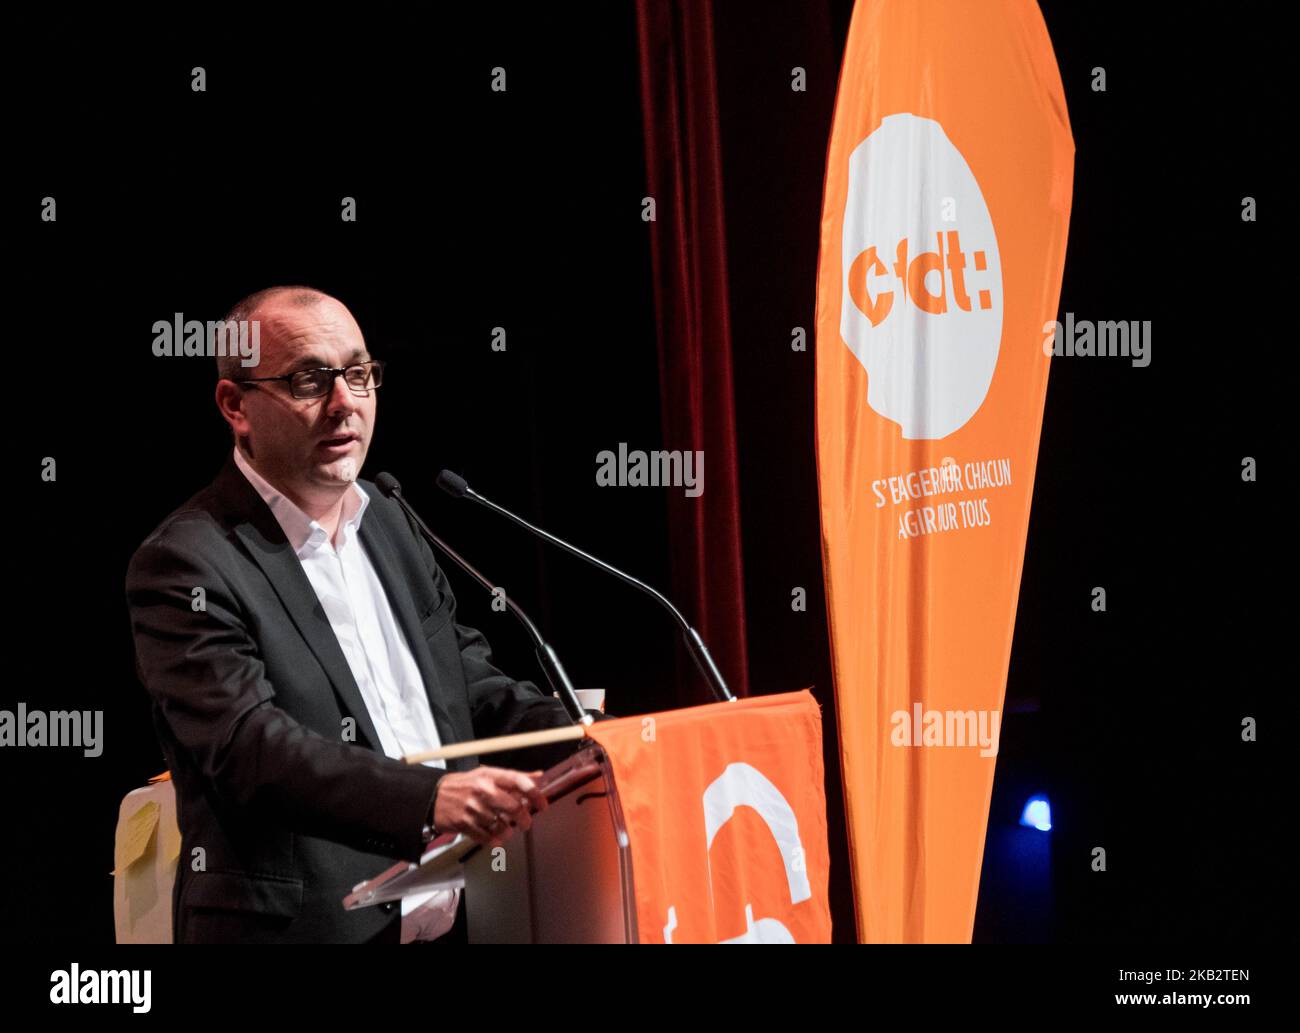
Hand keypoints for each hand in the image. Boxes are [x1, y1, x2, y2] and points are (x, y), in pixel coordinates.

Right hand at [432, 766, 548, 847]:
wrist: (434, 796)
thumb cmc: (465, 785)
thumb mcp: (487, 774)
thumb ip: (513, 777)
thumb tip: (539, 776)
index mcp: (490, 775)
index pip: (518, 782)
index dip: (535, 794)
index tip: (543, 805)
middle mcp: (483, 790)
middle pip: (514, 807)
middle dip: (524, 819)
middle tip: (526, 823)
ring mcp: (473, 808)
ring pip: (501, 825)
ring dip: (508, 831)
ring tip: (507, 830)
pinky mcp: (464, 824)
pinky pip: (486, 838)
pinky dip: (494, 840)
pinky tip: (496, 838)